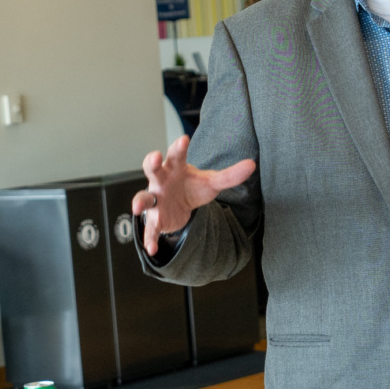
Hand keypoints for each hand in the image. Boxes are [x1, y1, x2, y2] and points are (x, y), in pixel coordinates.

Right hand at [131, 135, 256, 254]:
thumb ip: (230, 175)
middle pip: (152, 169)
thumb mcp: (212, 182)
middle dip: (151, 163)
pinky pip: (150, 229)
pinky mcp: (156, 219)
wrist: (181, 207)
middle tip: (154, 158)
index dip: (178, 147)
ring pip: (143, 198)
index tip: (183, 140)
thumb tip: (252, 165)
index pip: (176, 154)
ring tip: (137, 208)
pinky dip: (149, 239)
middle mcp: (161, 181)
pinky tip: (152, 249)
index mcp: (175, 167)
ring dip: (139, 201)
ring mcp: (156, 200)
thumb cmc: (192, 187)